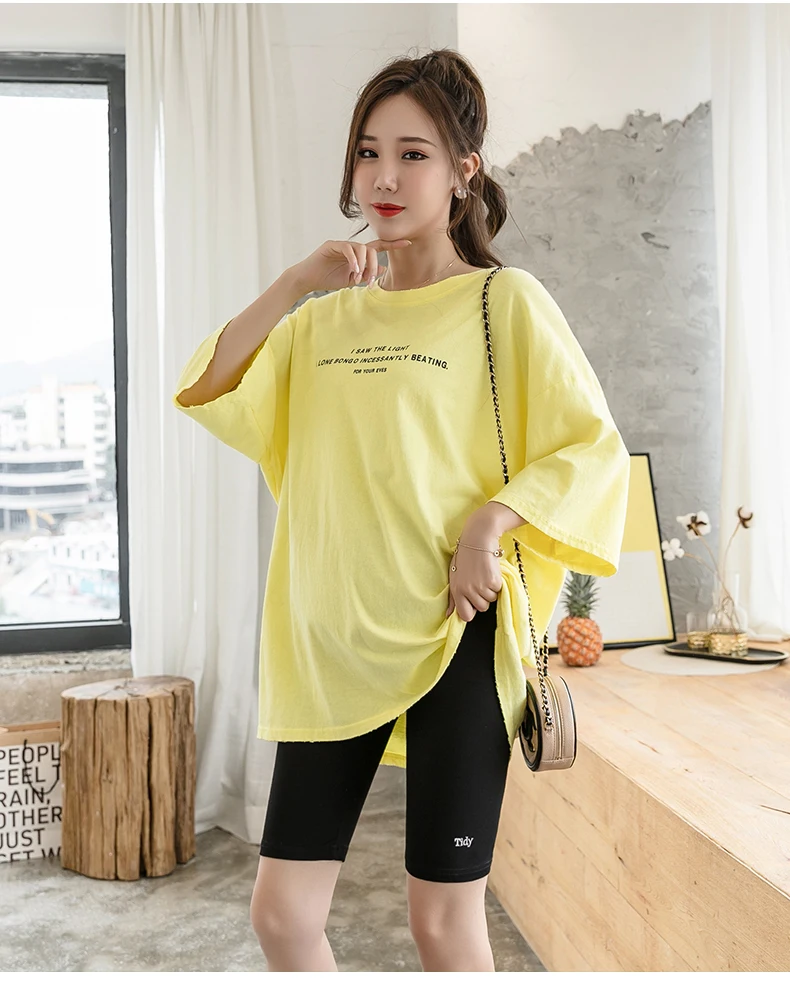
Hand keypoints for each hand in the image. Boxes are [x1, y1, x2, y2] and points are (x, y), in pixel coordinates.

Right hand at [290, 238, 412, 294]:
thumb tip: (382, 269)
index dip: (392, 244)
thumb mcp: (352, 278)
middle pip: (370, 249)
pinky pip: (348, 248)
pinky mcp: (331, 245)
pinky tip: (354, 270)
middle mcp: (350, 246)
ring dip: (363, 264)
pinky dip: (353, 259)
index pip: (376, 246)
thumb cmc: (328, 279)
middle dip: (373, 265)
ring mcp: (341, 244)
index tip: (407, 243)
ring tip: (359, 277)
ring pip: (360, 248)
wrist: (308, 280)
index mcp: (356, 254)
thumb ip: (367, 273)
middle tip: (369, 281)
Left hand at [446, 528, 503, 622]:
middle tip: (479, 581)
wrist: (477, 540)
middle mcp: (467, 590)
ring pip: (491, 600)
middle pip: (482, 608)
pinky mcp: (492, 581)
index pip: (465, 615)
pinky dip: (497, 582)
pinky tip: (490, 571)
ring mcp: (480, 586)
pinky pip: (498, 590)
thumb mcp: (454, 577)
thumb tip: (449, 615)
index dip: (471, 610)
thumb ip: (452, 598)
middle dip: (483, 597)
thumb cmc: (465, 557)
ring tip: (484, 575)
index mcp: (456, 590)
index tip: (473, 602)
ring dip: (490, 590)